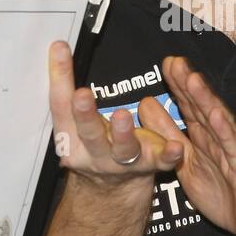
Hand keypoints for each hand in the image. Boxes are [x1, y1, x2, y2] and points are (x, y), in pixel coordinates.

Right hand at [48, 41, 181, 187]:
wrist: (111, 189)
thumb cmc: (94, 142)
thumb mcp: (75, 121)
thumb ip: (69, 89)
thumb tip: (59, 45)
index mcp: (71, 137)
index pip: (61, 105)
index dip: (59, 77)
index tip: (60, 49)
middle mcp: (94, 152)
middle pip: (89, 133)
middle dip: (85, 114)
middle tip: (82, 95)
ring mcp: (122, 162)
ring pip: (123, 149)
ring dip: (123, 134)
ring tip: (123, 117)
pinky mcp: (150, 165)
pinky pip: (160, 161)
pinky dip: (168, 155)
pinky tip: (175, 146)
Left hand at [138, 55, 235, 235]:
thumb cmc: (226, 195)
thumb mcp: (187, 165)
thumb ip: (168, 138)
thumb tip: (147, 106)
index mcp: (206, 139)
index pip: (190, 108)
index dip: (178, 86)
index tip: (166, 64)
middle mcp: (221, 140)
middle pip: (203, 108)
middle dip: (189, 84)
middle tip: (175, 62)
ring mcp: (234, 152)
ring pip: (218, 123)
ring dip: (206, 100)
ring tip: (193, 80)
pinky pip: (234, 149)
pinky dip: (225, 132)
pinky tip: (216, 116)